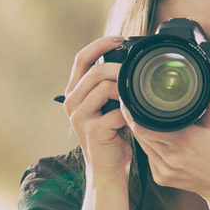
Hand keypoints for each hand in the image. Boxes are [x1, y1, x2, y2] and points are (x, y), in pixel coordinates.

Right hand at [63, 36, 132, 178]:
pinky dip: (131, 111)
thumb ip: (109, 86)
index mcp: (74, 92)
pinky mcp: (93, 131)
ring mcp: (80, 117)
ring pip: (104, 87)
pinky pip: (116, 111)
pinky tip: (137, 116)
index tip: (121, 39)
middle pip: (95, 71)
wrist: (107, 170)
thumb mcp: (106, 106)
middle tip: (137, 71)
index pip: (81, 58)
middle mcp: (71, 102)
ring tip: (137, 96)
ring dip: (126, 88)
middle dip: (120, 67)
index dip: (100, 44)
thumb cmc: (111, 135)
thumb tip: (129, 61)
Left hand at [119, 68, 209, 199]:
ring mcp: (164, 171)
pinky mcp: (160, 179)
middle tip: (132, 106)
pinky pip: (148, 157)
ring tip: (142, 119)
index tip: (130, 100)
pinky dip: (149, 146)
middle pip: (139, 135)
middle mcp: (170, 159)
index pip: (143, 126)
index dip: (133, 113)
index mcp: (182, 142)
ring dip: (141, 133)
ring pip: (142, 146)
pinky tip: (155, 139)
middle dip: (135, 120)